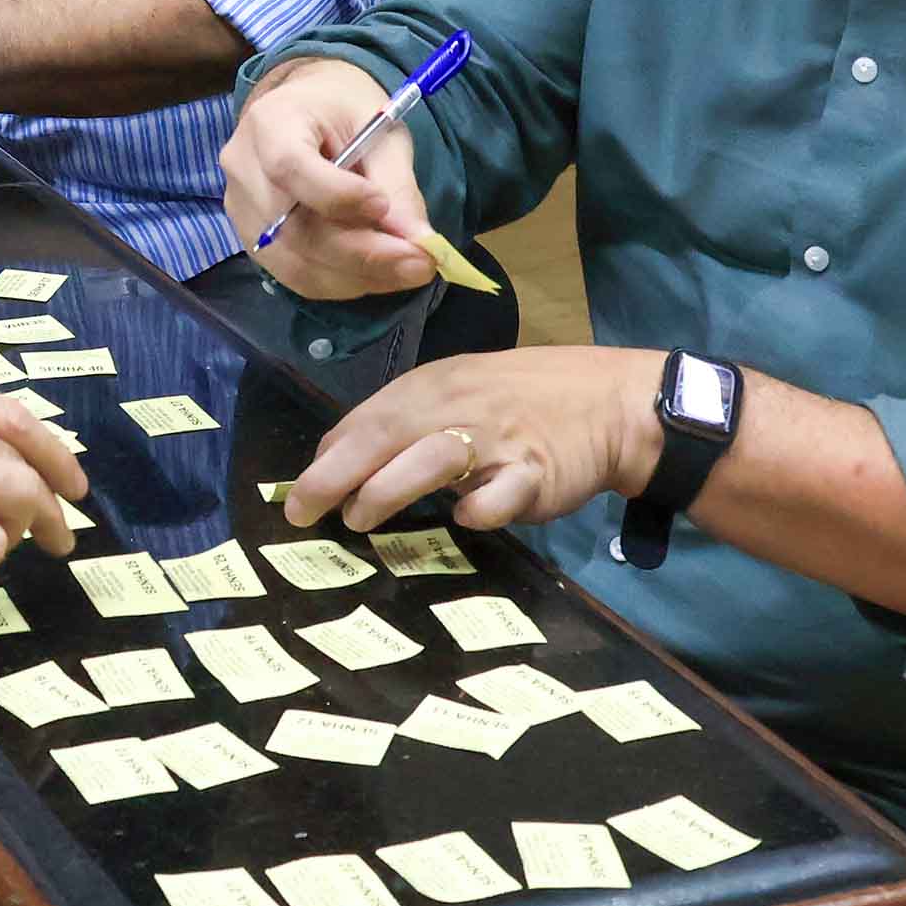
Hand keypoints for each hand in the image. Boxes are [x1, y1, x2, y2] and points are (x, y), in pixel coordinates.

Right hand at [220, 58, 438, 298]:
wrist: (306, 110)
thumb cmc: (344, 110)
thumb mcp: (381, 129)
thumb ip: (397, 183)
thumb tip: (419, 240)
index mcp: (270, 123)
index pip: (289, 167)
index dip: (337, 196)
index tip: (384, 207)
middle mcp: (243, 170)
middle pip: (294, 229)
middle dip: (363, 253)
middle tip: (420, 263)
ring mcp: (241, 211)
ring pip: (295, 263)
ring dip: (357, 277)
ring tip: (407, 270)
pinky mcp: (252, 241)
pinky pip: (294, 275)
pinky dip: (342, 282)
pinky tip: (378, 274)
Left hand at [279, 345, 663, 533]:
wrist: (606, 399)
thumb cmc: (520, 400)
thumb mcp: (456, 392)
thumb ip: (406, 422)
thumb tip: (342, 463)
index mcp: (432, 386)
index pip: (366, 418)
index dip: (327, 457)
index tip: (299, 494)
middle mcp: (457, 405)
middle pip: (385, 435)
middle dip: (335, 474)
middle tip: (302, 511)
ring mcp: (497, 438)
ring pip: (431, 458)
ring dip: (388, 489)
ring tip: (359, 519)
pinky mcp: (535, 471)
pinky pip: (501, 493)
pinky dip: (480, 508)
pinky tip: (466, 518)